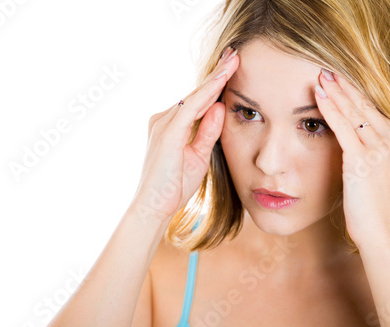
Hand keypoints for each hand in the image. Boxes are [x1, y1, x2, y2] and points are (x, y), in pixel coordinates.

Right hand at [131, 47, 239, 221]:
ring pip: (195, 96)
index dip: (215, 84)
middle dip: (217, 74)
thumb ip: (207, 132)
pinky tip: (222, 79)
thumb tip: (219, 108)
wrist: (154, 207)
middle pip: (196, 93)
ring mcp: (163, 123)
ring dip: (216, 78)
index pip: (197, 101)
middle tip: (235, 55)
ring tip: (234, 60)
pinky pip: (192, 107)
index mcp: (170, 126)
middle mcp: (164, 119)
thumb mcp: (198, 156)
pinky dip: (208, 92)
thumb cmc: (173, 186)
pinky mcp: (168, 132)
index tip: (231, 68)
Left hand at [314, 69, 389, 244]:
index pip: (375, 113)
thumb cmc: (378, 212)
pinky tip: (318, 95)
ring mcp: (383, 149)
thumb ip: (374, 156)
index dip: (356, 96)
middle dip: (345, 87)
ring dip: (335, 92)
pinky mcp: (364, 159)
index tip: (341, 82)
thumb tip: (355, 145)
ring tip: (320, 76)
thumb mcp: (381, 178)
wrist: (384, 235)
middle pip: (366, 107)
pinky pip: (344, 127)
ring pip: (354, 113)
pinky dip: (330, 108)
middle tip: (327, 70)